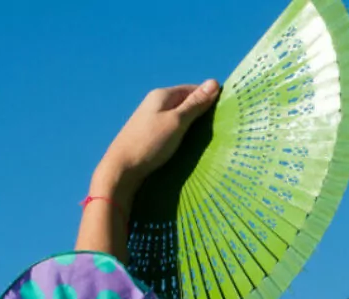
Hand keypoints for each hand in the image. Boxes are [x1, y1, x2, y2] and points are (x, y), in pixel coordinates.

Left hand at [91, 81, 220, 205]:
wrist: (123, 166)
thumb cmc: (152, 142)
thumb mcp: (177, 121)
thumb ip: (195, 103)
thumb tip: (214, 82)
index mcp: (162, 95)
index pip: (193, 89)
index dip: (209, 98)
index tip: (225, 112)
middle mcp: (156, 102)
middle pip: (186, 101)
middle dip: (202, 111)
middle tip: (218, 127)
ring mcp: (152, 117)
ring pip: (180, 115)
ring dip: (193, 124)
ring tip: (206, 137)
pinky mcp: (151, 132)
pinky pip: (173, 126)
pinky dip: (184, 132)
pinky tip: (189, 143)